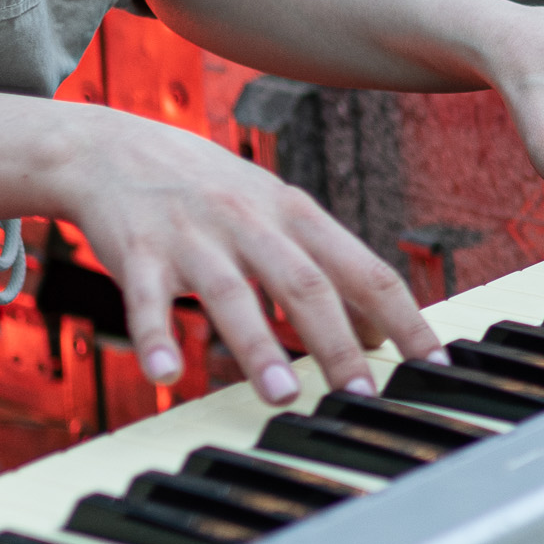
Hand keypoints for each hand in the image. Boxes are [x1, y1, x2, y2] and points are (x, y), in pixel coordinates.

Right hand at [48, 106, 436, 406]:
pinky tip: (166, 375)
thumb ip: (329, 271)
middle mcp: (252, 221)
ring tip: (282, 396)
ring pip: (232, 292)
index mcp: (297, 215)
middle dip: (338, 342)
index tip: (432, 366)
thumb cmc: (210, 190)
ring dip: (259, 345)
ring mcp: (194, 235)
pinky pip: (146, 298)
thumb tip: (380, 334)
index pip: (365, 270)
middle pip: (305, 284)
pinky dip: (155, 336)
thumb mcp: (278, 216)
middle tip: (363, 396)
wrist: (111, 148)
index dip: (403, 319)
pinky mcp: (138, 251)